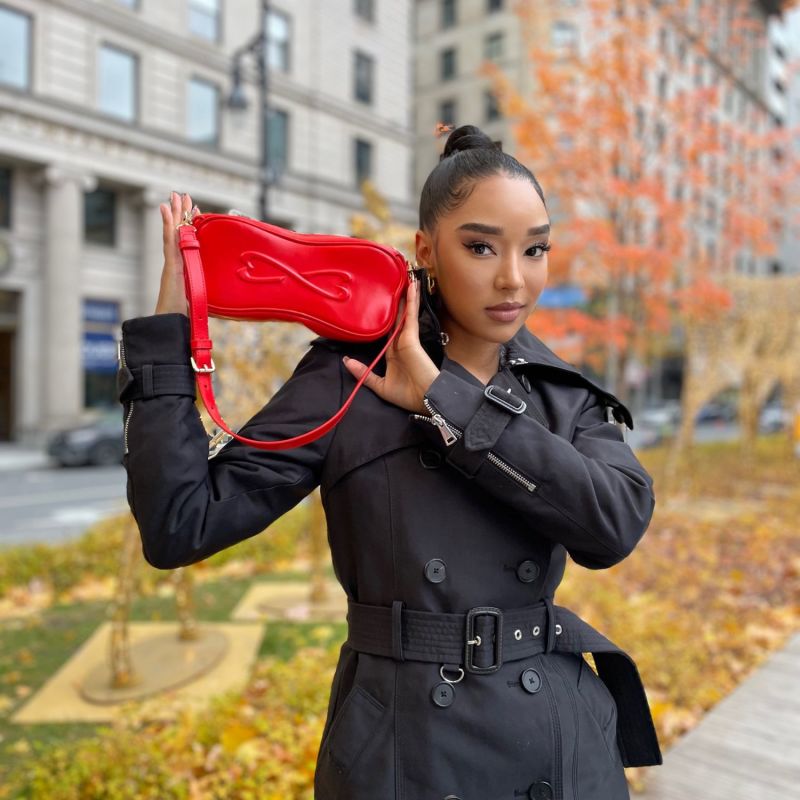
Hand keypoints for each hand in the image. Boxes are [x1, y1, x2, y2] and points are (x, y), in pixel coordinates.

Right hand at [154, 191, 198, 315]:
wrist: (170, 325)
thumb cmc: (185, 317)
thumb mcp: (200, 301)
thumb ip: (207, 295)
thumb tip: (225, 301)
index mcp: (183, 270)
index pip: (187, 242)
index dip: (190, 227)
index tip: (196, 212)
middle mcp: (176, 264)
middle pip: (178, 234)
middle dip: (181, 214)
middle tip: (183, 195)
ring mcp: (172, 263)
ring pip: (172, 233)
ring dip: (174, 213)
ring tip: (174, 196)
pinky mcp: (170, 266)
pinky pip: (169, 241)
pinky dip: (167, 224)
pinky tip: (165, 209)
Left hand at [342, 277, 439, 413]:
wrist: (425, 400)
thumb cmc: (407, 395)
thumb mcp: (379, 385)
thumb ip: (363, 373)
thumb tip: (346, 361)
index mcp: (394, 352)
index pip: (387, 330)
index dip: (386, 316)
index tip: (382, 303)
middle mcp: (400, 342)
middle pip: (398, 317)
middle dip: (398, 301)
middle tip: (397, 281)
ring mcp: (407, 339)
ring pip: (405, 312)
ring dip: (407, 295)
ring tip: (407, 276)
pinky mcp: (412, 338)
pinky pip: (410, 316)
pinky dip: (411, 301)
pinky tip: (412, 287)